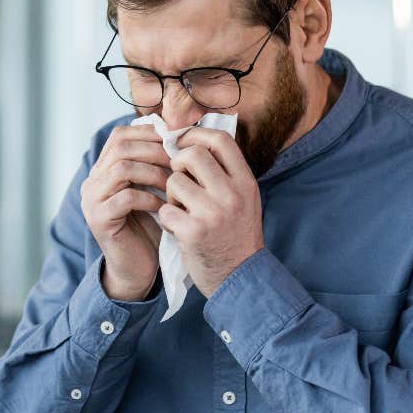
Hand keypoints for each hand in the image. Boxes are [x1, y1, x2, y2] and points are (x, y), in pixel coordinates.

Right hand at [81, 124, 169, 300]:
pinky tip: (163, 206)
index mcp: (102, 170)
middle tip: (180, 162)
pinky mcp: (99, 220)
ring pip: (122, 169)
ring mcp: (92, 200)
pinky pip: (125, 197)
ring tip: (173, 184)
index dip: (149, 134)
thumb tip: (178, 132)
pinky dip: (149, 198)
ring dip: (153, 173)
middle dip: (155, 151)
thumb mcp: (152, 188)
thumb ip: (154, 163)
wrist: (137, 268)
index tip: (176, 142)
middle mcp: (92, 182)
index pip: (120, 135)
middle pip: (121, 147)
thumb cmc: (150, 226)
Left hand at [158, 127, 263, 297]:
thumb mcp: (243, 199)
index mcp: (245, 182)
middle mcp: (232, 194)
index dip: (197, 134)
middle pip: (193, 155)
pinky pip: (166, 210)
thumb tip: (192, 141)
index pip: (221, 140)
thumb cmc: (236, 235)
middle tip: (178, 177)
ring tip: (181, 209)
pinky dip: (167, 218)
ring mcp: (213, 213)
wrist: (239, 277)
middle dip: (178, 163)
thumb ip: (225, 173)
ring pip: (174, 181)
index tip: (182, 141)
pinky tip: (178, 228)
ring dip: (171, 194)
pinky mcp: (193, 232)